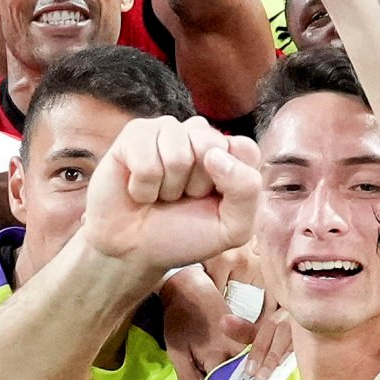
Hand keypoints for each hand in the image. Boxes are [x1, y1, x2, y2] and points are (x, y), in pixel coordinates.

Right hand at [78, 113, 264, 278]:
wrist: (133, 249)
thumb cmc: (184, 235)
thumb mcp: (231, 227)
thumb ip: (246, 190)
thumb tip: (215, 154)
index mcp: (228, 152)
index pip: (245, 148)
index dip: (229, 182)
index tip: (213, 200)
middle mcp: (199, 135)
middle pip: (210, 145)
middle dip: (196, 185)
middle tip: (183, 197)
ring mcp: (166, 130)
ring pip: (177, 155)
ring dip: (168, 188)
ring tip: (161, 194)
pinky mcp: (135, 134)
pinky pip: (146, 160)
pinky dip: (142, 187)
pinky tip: (139, 190)